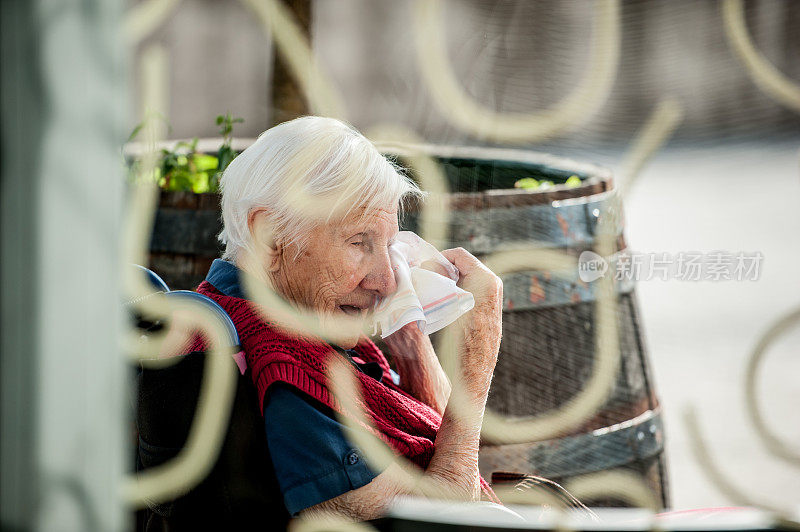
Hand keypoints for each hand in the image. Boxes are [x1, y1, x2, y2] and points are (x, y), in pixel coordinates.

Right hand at [439, 248, 502, 399]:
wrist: (472, 376)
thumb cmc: (457, 344)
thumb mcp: (444, 308)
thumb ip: (436, 283)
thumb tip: (423, 266)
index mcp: (485, 281)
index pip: (460, 255)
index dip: (439, 258)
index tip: (424, 269)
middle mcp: (493, 287)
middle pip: (465, 265)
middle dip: (444, 268)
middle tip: (425, 278)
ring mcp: (493, 299)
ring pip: (467, 278)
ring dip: (449, 280)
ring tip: (431, 290)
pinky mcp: (490, 311)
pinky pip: (472, 290)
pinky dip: (456, 290)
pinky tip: (442, 303)